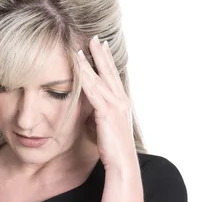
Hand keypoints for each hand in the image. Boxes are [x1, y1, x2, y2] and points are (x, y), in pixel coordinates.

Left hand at [77, 36, 136, 170]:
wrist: (122, 163)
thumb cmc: (113, 150)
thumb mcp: (104, 129)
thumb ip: (97, 117)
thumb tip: (87, 113)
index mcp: (122, 103)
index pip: (113, 78)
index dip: (107, 61)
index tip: (101, 47)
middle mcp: (121, 101)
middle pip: (109, 72)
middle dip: (102, 54)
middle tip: (95, 38)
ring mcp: (116, 105)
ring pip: (100, 79)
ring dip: (91, 62)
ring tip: (82, 48)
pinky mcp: (107, 113)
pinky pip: (93, 91)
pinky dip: (85, 77)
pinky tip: (78, 68)